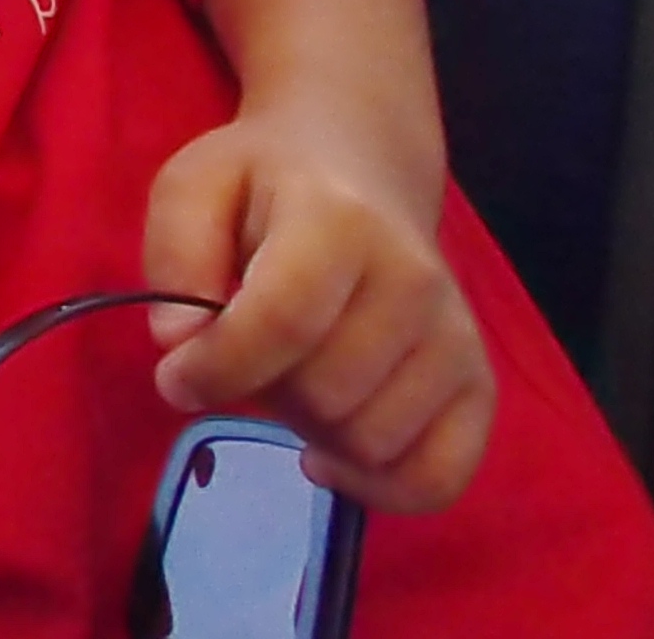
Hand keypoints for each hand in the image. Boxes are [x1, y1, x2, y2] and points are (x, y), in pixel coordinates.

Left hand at [145, 110, 494, 513]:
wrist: (364, 167)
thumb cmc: (266, 182)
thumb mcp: (194, 187)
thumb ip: (175, 255)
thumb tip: (180, 343)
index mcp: (339, 221)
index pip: (284, 321)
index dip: (218, 367)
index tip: (175, 378)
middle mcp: (414, 280)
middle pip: (324, 394)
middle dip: (261, 393)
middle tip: (245, 358)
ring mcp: (455, 335)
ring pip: (370, 441)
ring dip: (310, 431)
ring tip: (292, 379)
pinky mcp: (478, 382)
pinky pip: (439, 476)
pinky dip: (378, 486)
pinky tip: (330, 452)